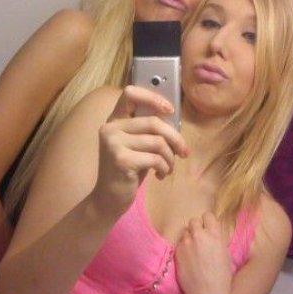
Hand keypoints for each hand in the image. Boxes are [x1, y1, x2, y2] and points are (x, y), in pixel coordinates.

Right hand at [91, 85, 187, 218]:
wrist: (108, 199)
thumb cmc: (127, 171)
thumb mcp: (136, 146)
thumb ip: (147, 131)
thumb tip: (174, 119)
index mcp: (114, 120)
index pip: (130, 93)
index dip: (153, 97)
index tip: (169, 110)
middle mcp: (110, 128)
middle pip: (153, 122)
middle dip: (175, 138)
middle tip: (184, 152)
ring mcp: (113, 144)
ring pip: (158, 142)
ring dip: (170, 157)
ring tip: (167, 168)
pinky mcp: (120, 160)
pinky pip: (155, 158)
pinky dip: (165, 168)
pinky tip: (160, 175)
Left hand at [175, 212, 231, 293]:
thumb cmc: (221, 278)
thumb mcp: (225, 254)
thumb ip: (216, 240)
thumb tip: (211, 234)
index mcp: (215, 235)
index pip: (207, 215)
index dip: (207, 222)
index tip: (208, 228)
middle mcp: (199, 236)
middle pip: (194, 221)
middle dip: (196, 228)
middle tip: (200, 239)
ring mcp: (186, 244)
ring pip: (185, 232)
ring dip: (189, 237)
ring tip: (194, 250)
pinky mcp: (177, 252)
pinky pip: (179, 243)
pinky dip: (183, 247)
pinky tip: (188, 259)